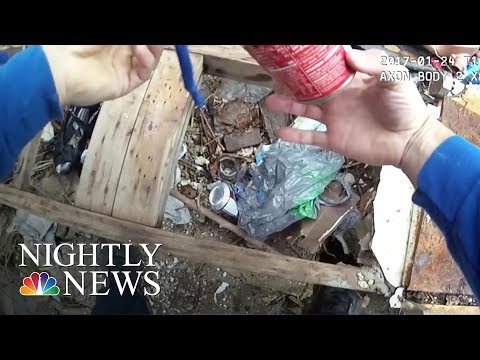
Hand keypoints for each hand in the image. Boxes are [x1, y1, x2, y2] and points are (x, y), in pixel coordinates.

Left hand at [42, 45, 163, 105]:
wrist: (60, 68)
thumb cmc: (76, 44)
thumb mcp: (106, 34)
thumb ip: (128, 35)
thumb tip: (143, 41)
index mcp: (113, 41)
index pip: (140, 40)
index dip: (151, 38)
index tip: (162, 35)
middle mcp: (120, 52)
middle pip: (147, 47)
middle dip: (155, 42)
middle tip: (161, 39)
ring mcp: (124, 68)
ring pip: (149, 59)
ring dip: (153, 48)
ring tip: (149, 43)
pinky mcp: (125, 83)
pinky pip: (143, 73)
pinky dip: (147, 61)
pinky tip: (142, 52)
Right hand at [266, 48, 430, 167]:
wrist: (409, 141)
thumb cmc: (406, 107)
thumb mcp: (395, 79)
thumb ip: (373, 65)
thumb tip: (346, 54)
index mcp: (352, 82)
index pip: (330, 68)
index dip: (316, 62)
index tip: (300, 55)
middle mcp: (340, 99)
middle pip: (311, 89)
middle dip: (295, 83)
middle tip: (277, 76)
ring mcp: (335, 120)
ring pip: (306, 111)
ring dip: (288, 106)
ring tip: (270, 101)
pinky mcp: (334, 139)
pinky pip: (311, 137)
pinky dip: (296, 135)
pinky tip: (281, 132)